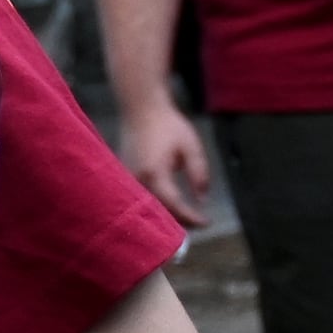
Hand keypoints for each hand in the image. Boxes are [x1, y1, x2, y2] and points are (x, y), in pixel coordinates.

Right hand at [115, 99, 211, 228]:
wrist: (141, 109)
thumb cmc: (168, 125)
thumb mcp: (191, 147)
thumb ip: (199, 174)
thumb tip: (202, 199)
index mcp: (156, 174)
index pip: (175, 206)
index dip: (192, 217)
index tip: (208, 222)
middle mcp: (138, 182)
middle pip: (159, 212)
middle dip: (180, 222)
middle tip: (198, 223)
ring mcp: (128, 180)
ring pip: (148, 207)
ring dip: (167, 216)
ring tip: (185, 218)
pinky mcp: (125, 176)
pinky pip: (141, 198)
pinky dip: (155, 206)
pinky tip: (168, 207)